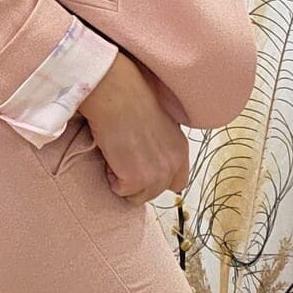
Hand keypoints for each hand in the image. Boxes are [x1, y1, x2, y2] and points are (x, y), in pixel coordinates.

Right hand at [80, 53, 189, 204]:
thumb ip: (163, 145)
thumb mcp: (161, 124)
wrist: (117, 96)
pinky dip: (111, 178)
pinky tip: (111, 155)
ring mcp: (156, 174)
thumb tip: (150, 155)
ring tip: (117, 156)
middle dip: (138, 182)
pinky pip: (120, 191)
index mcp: (180, 149)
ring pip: (138, 196)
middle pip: (156, 192)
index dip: (159, 180)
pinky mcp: (136, 179)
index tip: (143, 171)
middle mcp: (173, 164)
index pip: (178, 182)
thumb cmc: (132, 100)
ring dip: (124, 182)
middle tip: (125, 160)